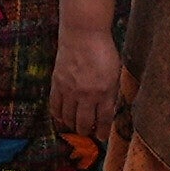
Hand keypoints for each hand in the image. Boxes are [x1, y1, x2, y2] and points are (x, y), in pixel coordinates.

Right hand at [49, 28, 128, 158]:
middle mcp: (86, 94)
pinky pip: (55, 106)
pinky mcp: (57, 83)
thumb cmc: (103, 50)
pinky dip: (57, 115)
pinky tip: (61, 118)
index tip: (102, 137)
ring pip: (68, 118)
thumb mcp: (114, 73)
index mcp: (104, 91)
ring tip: (75, 126)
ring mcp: (70, 90)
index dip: (102, 132)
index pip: (103, 119)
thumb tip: (109, 110)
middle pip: (83, 123)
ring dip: (72, 125)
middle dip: (85, 132)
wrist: (83, 33)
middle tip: (87, 133)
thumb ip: (112, 92)